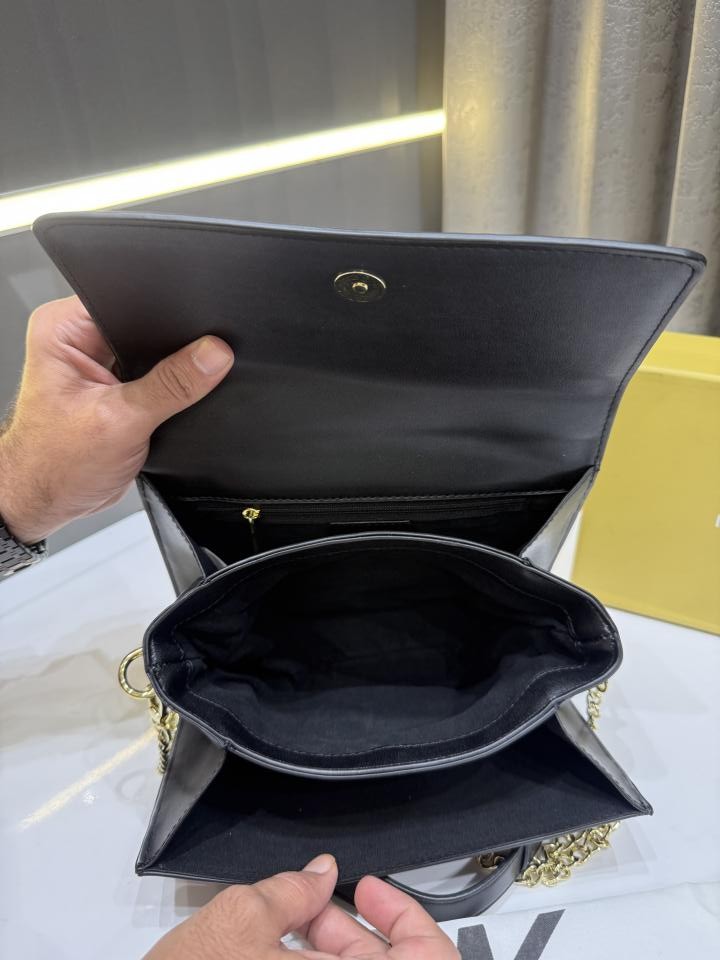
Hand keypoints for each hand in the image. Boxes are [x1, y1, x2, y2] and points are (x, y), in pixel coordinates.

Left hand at [0, 296, 232, 542]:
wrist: (49, 501)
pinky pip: (157, 376)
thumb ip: (172, 386)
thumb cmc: (54, 465)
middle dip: (170, 349)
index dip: (167, 314)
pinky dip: (168, 392)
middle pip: (146, 325)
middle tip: (175, 380)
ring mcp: (100, 363)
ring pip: (155, 352)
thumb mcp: (121, 422)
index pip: (129, 300)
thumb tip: (214, 354)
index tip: (202, 333)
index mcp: (64, 328)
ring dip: (167, 375)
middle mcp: (79, 339)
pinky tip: (164, 408)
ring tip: (159, 401)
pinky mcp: (118, 386)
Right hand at [144, 854, 458, 958]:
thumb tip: (318, 873)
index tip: (369, 887)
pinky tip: (276, 958)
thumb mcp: (236, 922)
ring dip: (324, 953)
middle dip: (348, 929)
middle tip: (310, 905)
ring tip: (283, 930)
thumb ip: (289, 890)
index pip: (425, 955)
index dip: (403, 913)